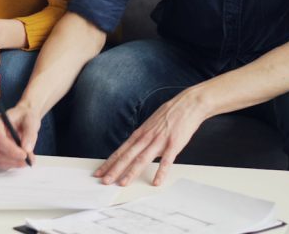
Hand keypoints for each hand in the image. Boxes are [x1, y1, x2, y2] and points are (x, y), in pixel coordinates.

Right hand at [0, 102, 38, 168]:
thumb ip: (30, 134)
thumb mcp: (31, 121)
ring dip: (15, 162)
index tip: (25, 154)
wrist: (22, 119)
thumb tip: (26, 148)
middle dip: (14, 158)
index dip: (11, 150)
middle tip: (30, 158)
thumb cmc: (24, 117)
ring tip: (28, 157)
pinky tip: (21, 158)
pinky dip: (12, 164)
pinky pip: (0, 164)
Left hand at [93, 88, 207, 186]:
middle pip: (127, 156)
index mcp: (140, 134)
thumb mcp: (150, 124)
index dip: (109, 162)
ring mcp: (159, 141)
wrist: (188, 105)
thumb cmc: (169, 114)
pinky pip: (166, 161)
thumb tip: (135, 147)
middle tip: (104, 181)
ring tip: (123, 183)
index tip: (100, 172)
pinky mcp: (174, 144)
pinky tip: (156, 182)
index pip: (121, 150)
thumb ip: (143, 137)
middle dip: (114, 169)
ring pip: (142, 159)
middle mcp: (146, 137)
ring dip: (131, 172)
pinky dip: (161, 172)